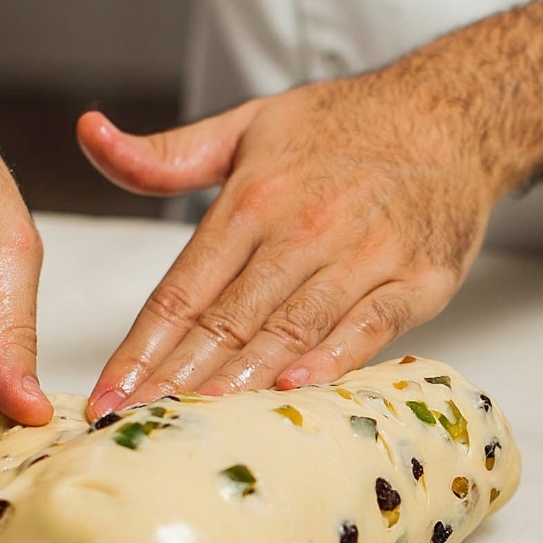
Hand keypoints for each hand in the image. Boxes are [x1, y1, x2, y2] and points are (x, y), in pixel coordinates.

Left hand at [75, 73, 502, 418]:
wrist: (451, 116)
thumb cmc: (345, 128)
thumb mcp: (248, 124)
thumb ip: (168, 154)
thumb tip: (91, 134)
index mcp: (254, 197)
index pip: (184, 288)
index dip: (142, 346)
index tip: (107, 393)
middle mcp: (304, 227)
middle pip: (228, 319)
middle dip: (175, 379)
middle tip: (135, 426)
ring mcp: (364, 255)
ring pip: (290, 328)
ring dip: (240, 380)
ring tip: (194, 422)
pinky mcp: (417, 280)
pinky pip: (369, 327)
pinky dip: (331, 358)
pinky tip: (292, 389)